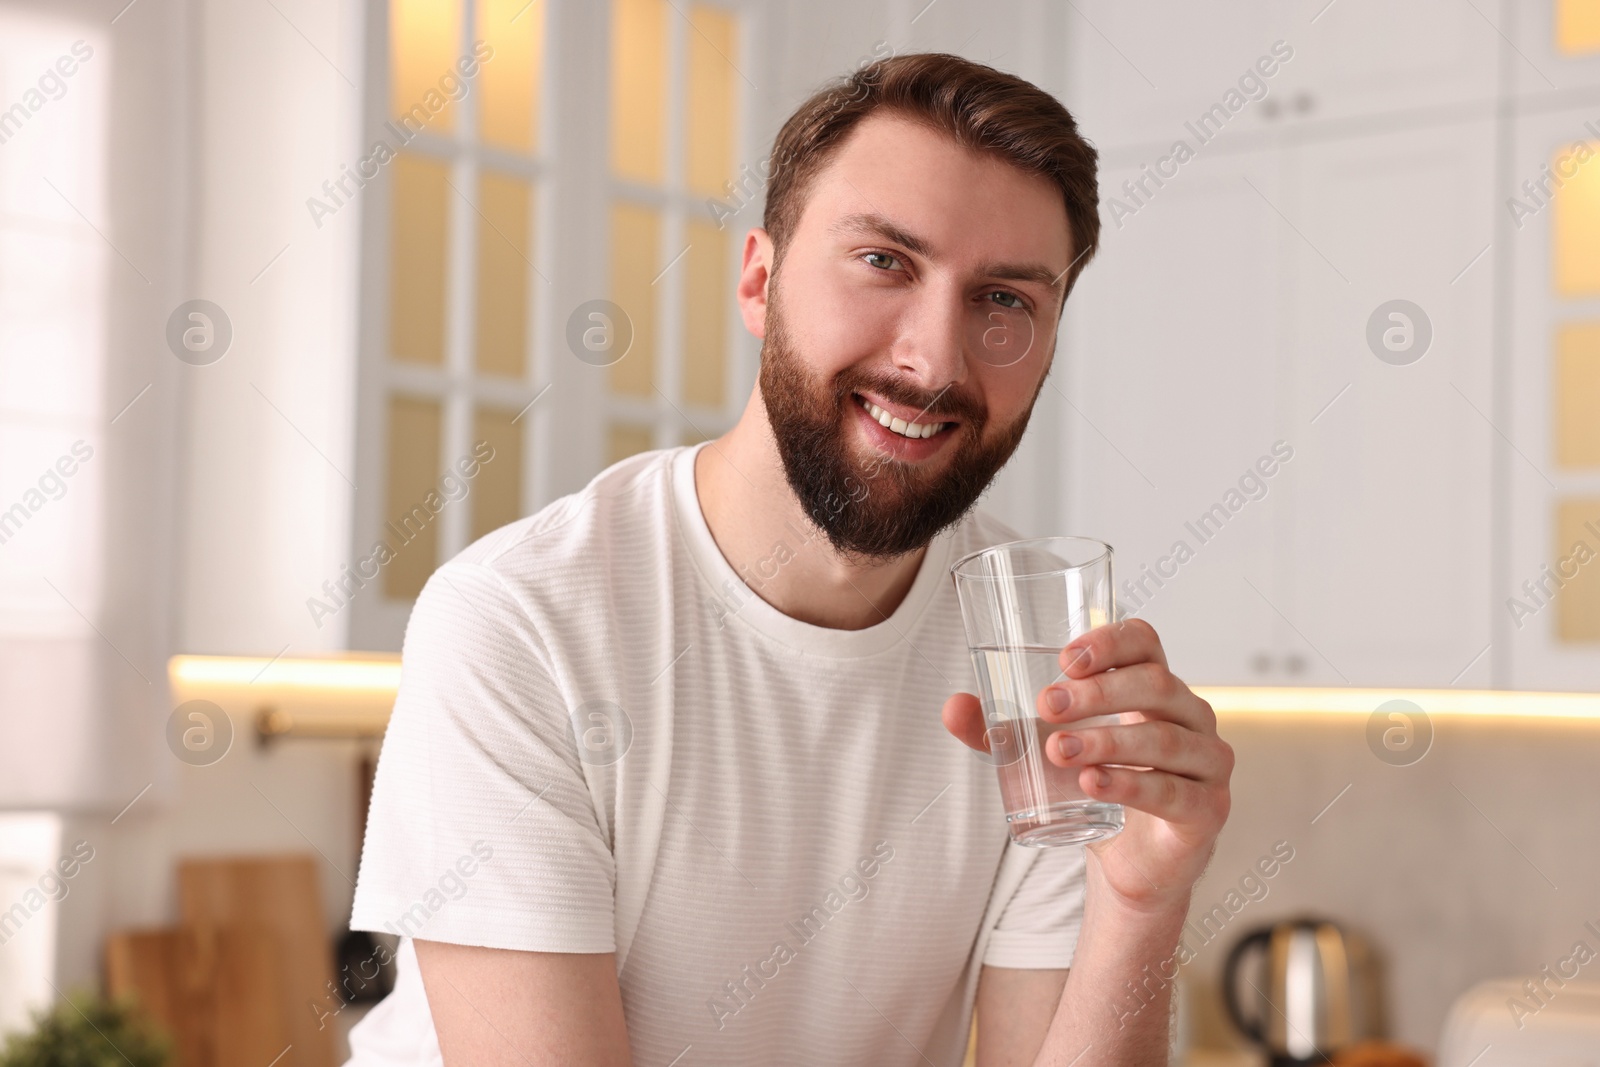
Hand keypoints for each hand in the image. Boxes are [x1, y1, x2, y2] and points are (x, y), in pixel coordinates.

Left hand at [941, 618, 1232, 911]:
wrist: (1129, 863)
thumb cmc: (1095, 787)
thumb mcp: (1043, 753)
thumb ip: (999, 732)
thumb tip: (951, 707)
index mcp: (1155, 687)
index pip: (1145, 643)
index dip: (1110, 641)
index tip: (1065, 658)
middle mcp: (1190, 716)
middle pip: (1153, 684)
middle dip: (1096, 692)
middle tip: (1046, 705)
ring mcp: (1206, 762)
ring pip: (1161, 737)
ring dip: (1105, 740)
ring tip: (1057, 751)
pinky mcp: (1207, 809)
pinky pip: (1171, 790)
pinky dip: (1129, 785)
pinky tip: (1092, 784)